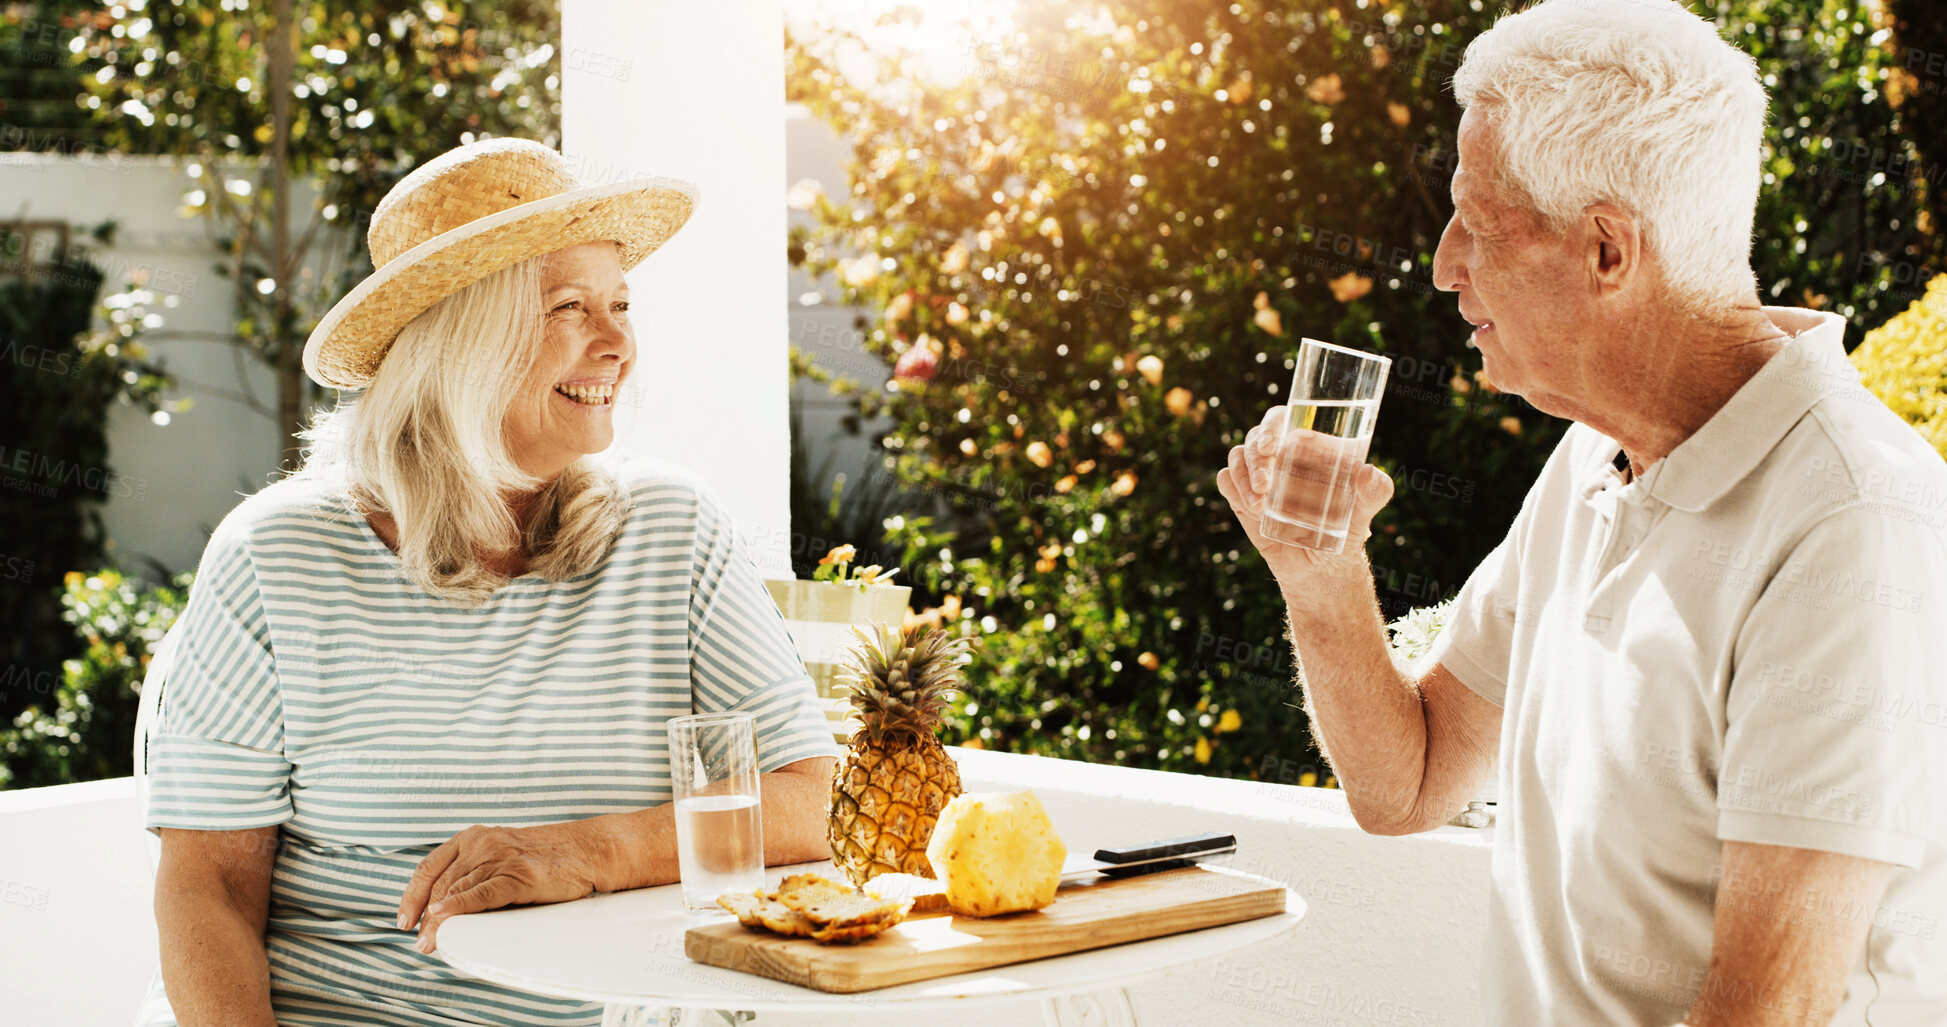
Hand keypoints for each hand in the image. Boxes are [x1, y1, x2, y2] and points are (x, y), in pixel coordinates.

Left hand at [397, 822, 603, 952]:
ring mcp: (500, 858)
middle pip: (439, 883)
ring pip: (455, 891)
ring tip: (429, 944)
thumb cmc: (548, 858)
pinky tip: (444, 917)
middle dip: (424, 916)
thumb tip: (447, 905)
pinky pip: (481, 894)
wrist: (588, 849)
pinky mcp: (518, 876)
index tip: (404, 919)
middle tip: (420, 942)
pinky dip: (458, 907)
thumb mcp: (503, 855)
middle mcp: (482, 844)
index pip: (429, 867)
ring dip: (437, 922)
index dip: (411, 895)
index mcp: (473, 837)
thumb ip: (476, 870)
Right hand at [1216, 404, 1394, 593]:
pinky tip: (1251, 508)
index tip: (1272, 447)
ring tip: (1259, 506)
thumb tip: (1368, 472)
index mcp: (1308, 446)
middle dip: (1255, 458)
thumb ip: (1376, 491)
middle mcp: (1281, 454)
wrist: (1320, 569)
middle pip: (1256, 437)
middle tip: (1264, 485)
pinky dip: (1233, 488)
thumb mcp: (1365, 512)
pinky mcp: (1243, 495)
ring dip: (1244, 476)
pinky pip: (1227, 479)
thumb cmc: (1347, 533)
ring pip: (1238, 456)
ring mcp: (1260, 473)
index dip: (1271, 425)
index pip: (1283, 418)